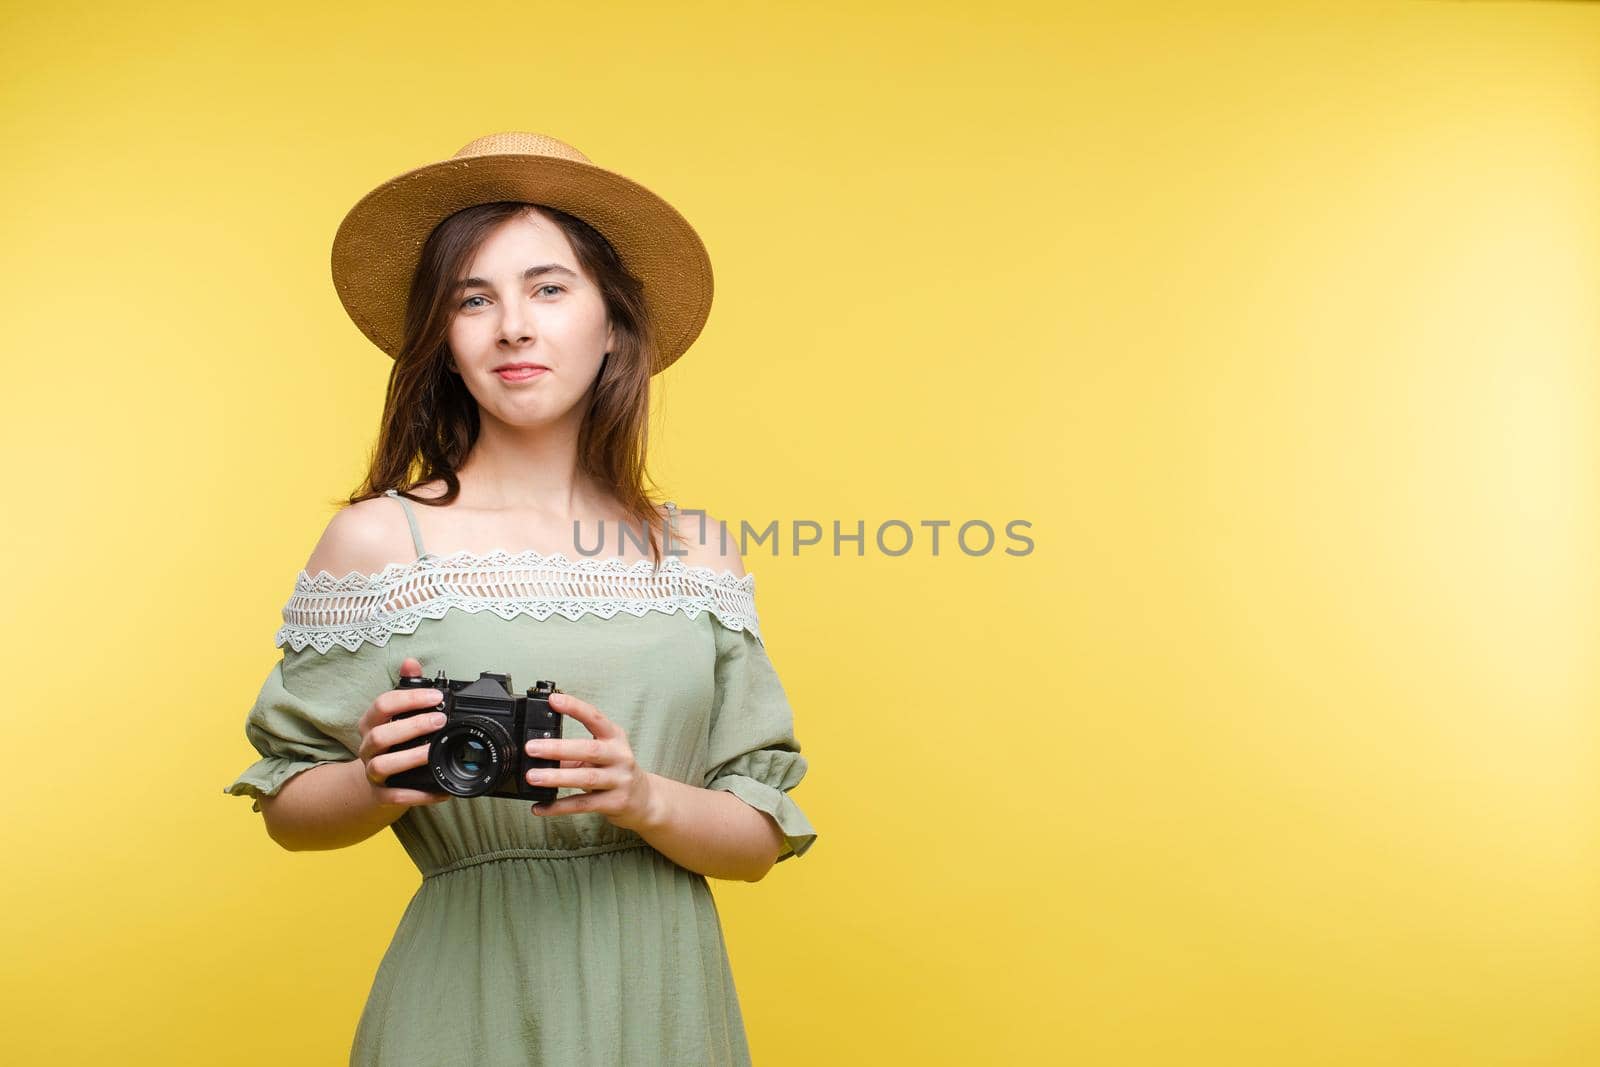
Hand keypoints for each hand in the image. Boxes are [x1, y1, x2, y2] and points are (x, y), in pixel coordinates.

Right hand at [355, 657, 453, 808]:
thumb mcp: (394, 714)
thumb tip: (410, 662)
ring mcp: (372, 772)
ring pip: (382, 766)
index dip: (409, 699)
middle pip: (379, 736)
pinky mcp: (381, 795)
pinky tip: (440, 790)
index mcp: (371, 723)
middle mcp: (368, 747)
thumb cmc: (390, 742)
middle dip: (411, 727)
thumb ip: (405, 687)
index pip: (382, 705)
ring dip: (410, 758)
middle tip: (440, 721)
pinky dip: (418, 794)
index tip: (436, 696)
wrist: (372, 783)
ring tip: (434, 752)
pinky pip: (396, 796)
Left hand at [524, 691, 660, 831]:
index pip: (595, 717)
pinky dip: (558, 807)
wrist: (644, 799)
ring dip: (556, 777)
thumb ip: (571, 753)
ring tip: (532, 776)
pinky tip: (540, 807)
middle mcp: (620, 756)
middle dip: (558, 748)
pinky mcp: (615, 803)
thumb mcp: (600, 755)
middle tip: (532, 748)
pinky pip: (583, 804)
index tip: (554, 700)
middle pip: (589, 749)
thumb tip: (538, 753)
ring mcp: (620, 780)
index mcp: (614, 737)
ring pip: (586, 778)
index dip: (575, 707)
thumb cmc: (615, 771)